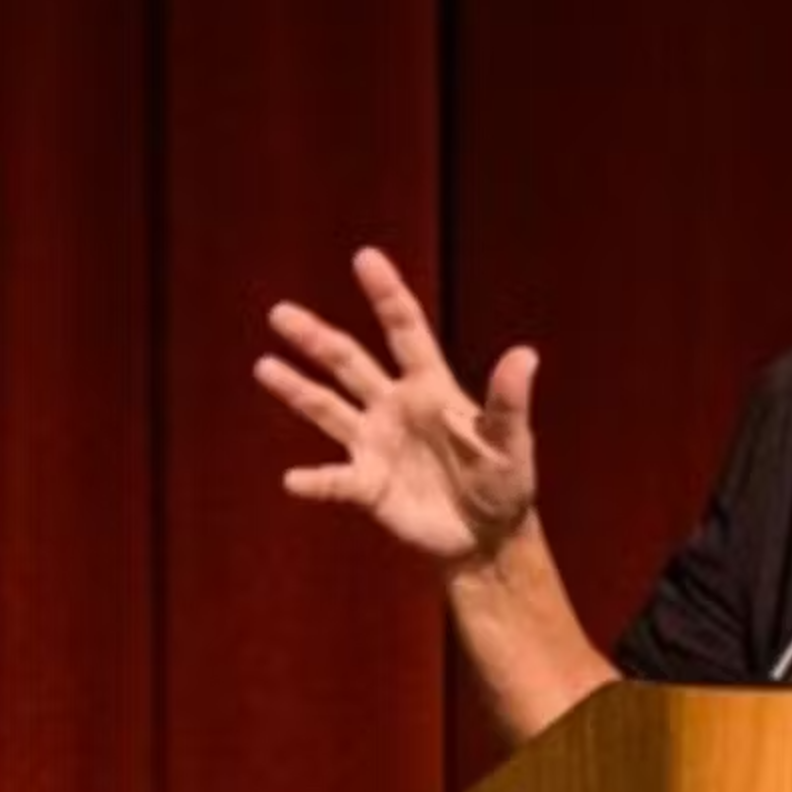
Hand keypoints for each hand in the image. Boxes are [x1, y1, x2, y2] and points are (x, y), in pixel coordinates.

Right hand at [255, 247, 538, 567]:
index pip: (404, 330)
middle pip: (349, 363)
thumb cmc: (504, 480)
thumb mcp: (512, 442)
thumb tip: (526, 355)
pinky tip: (293, 481)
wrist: (489, 534)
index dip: (386, 294)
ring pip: (327, 409)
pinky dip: (315, 481)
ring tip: (265, 366)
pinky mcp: (367, 486)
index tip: (365, 257)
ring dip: (297, 390)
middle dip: (316, 338)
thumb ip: (509, 402)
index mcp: (430, 387)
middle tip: (280, 313)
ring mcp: (376, 444)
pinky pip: (335, 480)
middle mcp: (394, 407)